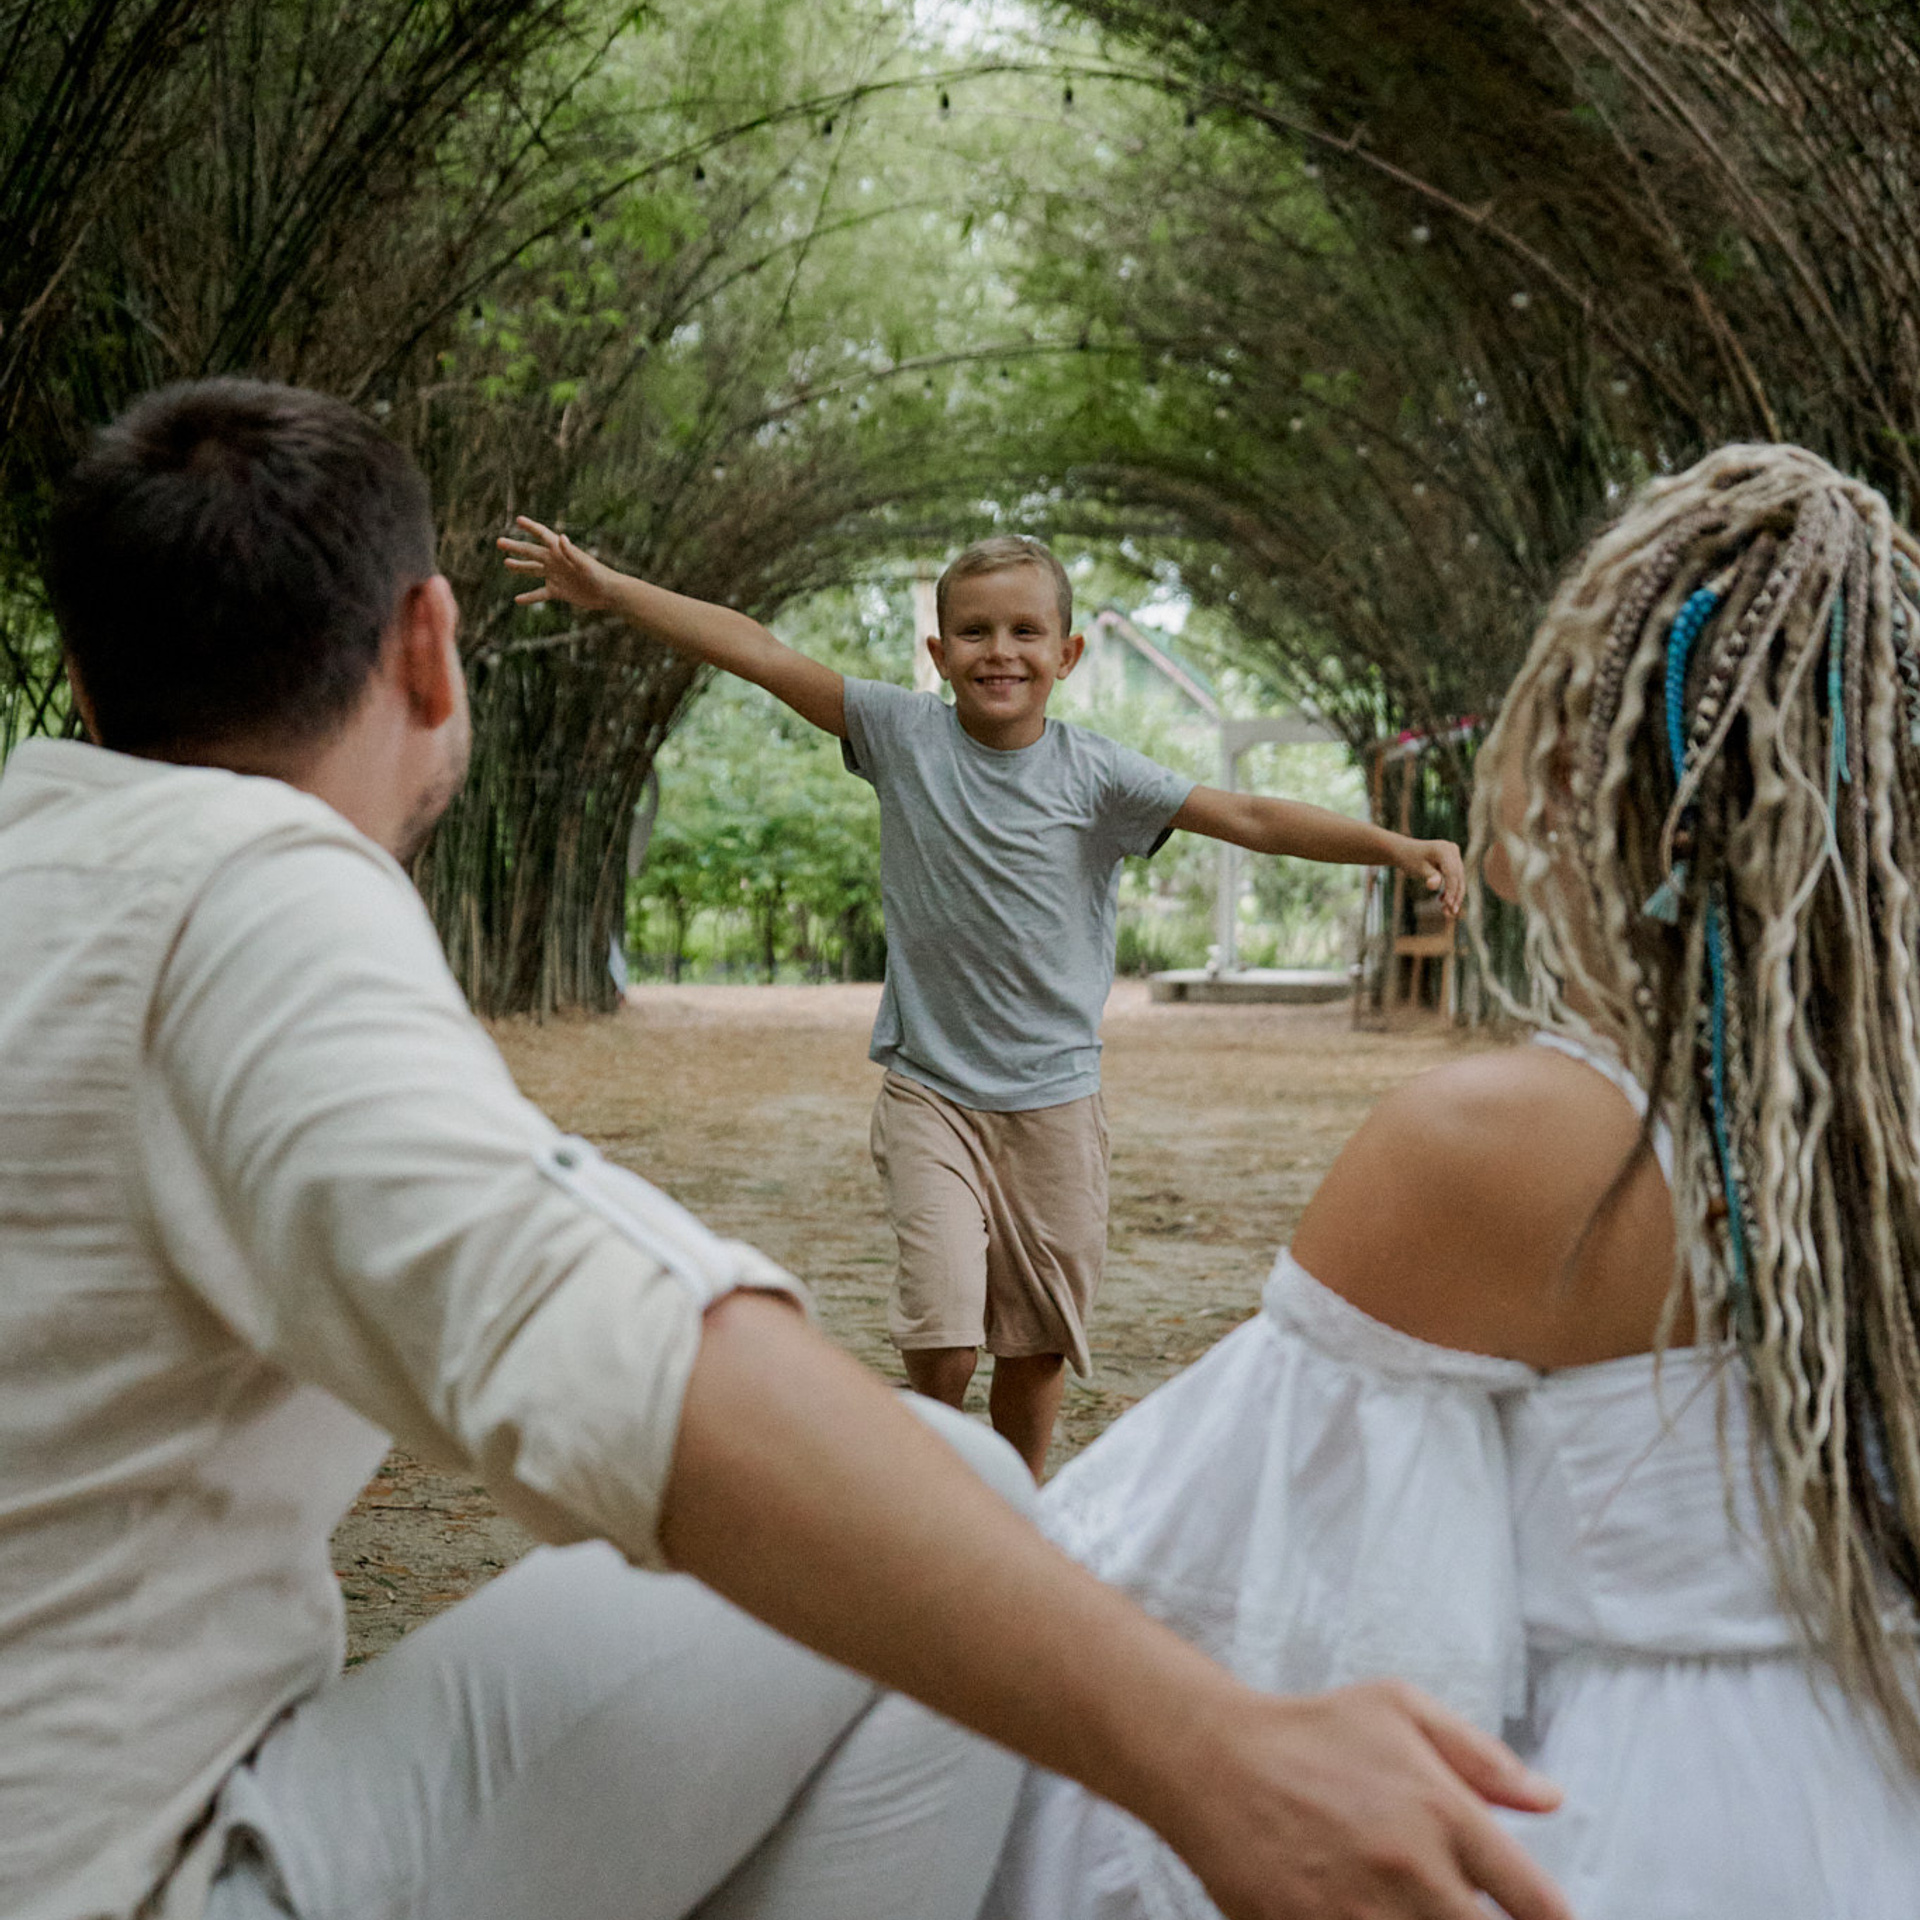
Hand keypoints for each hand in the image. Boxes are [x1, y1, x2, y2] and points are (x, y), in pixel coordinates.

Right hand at [497, 515, 616, 610]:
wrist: (609, 593)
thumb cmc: (600, 575)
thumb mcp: (584, 564)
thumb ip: (571, 551)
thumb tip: (560, 536)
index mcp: (560, 552)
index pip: (543, 535)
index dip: (530, 526)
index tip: (518, 519)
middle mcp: (555, 562)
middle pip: (531, 552)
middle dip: (515, 547)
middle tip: (499, 542)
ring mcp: (556, 576)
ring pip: (533, 570)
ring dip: (519, 567)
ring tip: (506, 563)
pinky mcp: (558, 591)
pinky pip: (540, 594)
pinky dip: (529, 597)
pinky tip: (517, 600)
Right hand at [1164, 1679, 1567, 1919]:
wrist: (1212, 1761)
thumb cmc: (1310, 1733)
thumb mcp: (1400, 1709)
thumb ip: (1482, 1755)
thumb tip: (1549, 1799)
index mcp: (1444, 1813)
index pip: (1540, 1906)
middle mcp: (1413, 1872)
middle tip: (1467, 1914)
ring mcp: (1363, 1916)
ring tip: (1422, 1913)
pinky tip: (1375, 1919)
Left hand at [1399, 836, 1465, 917]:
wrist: (1404, 851)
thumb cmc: (1410, 860)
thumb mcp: (1418, 869)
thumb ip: (1430, 876)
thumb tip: (1434, 885)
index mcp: (1444, 849)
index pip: (1452, 873)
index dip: (1452, 890)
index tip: (1448, 905)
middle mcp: (1452, 850)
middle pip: (1458, 877)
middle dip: (1455, 896)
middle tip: (1450, 914)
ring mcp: (1454, 854)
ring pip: (1458, 879)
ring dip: (1453, 896)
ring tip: (1446, 912)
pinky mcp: (1453, 861)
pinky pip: (1455, 877)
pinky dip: (1450, 890)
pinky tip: (1441, 900)